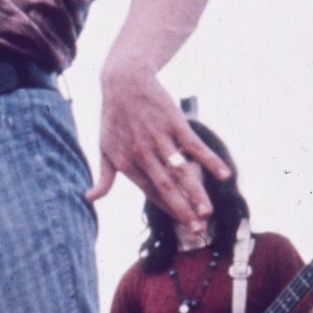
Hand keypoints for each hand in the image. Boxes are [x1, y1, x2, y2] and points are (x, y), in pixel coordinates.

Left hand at [87, 69, 229, 230]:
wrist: (123, 82)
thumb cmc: (113, 118)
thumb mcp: (104, 149)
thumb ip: (103, 178)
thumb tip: (89, 199)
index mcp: (127, 164)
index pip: (151, 193)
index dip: (169, 209)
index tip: (184, 225)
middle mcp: (143, 154)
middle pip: (166, 187)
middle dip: (182, 210)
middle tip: (197, 230)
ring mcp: (159, 139)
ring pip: (179, 171)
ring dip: (194, 192)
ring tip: (207, 211)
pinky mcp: (174, 123)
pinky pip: (194, 145)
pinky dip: (209, 160)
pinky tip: (223, 174)